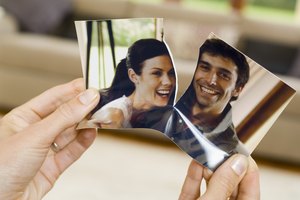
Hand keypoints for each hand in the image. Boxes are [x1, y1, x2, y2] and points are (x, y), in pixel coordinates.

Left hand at [0, 79, 99, 199]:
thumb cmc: (0, 168)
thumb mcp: (35, 135)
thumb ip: (64, 116)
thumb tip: (87, 98)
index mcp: (22, 119)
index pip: (52, 98)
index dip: (72, 90)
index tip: (90, 84)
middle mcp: (33, 133)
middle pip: (63, 115)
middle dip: (81, 108)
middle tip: (100, 100)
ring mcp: (43, 151)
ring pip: (69, 133)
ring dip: (85, 125)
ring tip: (99, 116)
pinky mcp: (52, 168)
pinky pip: (71, 152)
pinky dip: (83, 143)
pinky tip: (92, 133)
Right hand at [179, 154, 259, 199]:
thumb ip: (223, 184)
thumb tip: (237, 163)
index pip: (250, 192)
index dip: (248, 171)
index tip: (241, 153)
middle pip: (230, 187)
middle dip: (226, 168)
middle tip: (224, 150)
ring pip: (211, 187)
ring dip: (208, 170)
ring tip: (208, 154)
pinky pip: (193, 190)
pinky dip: (194, 176)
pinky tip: (196, 162)